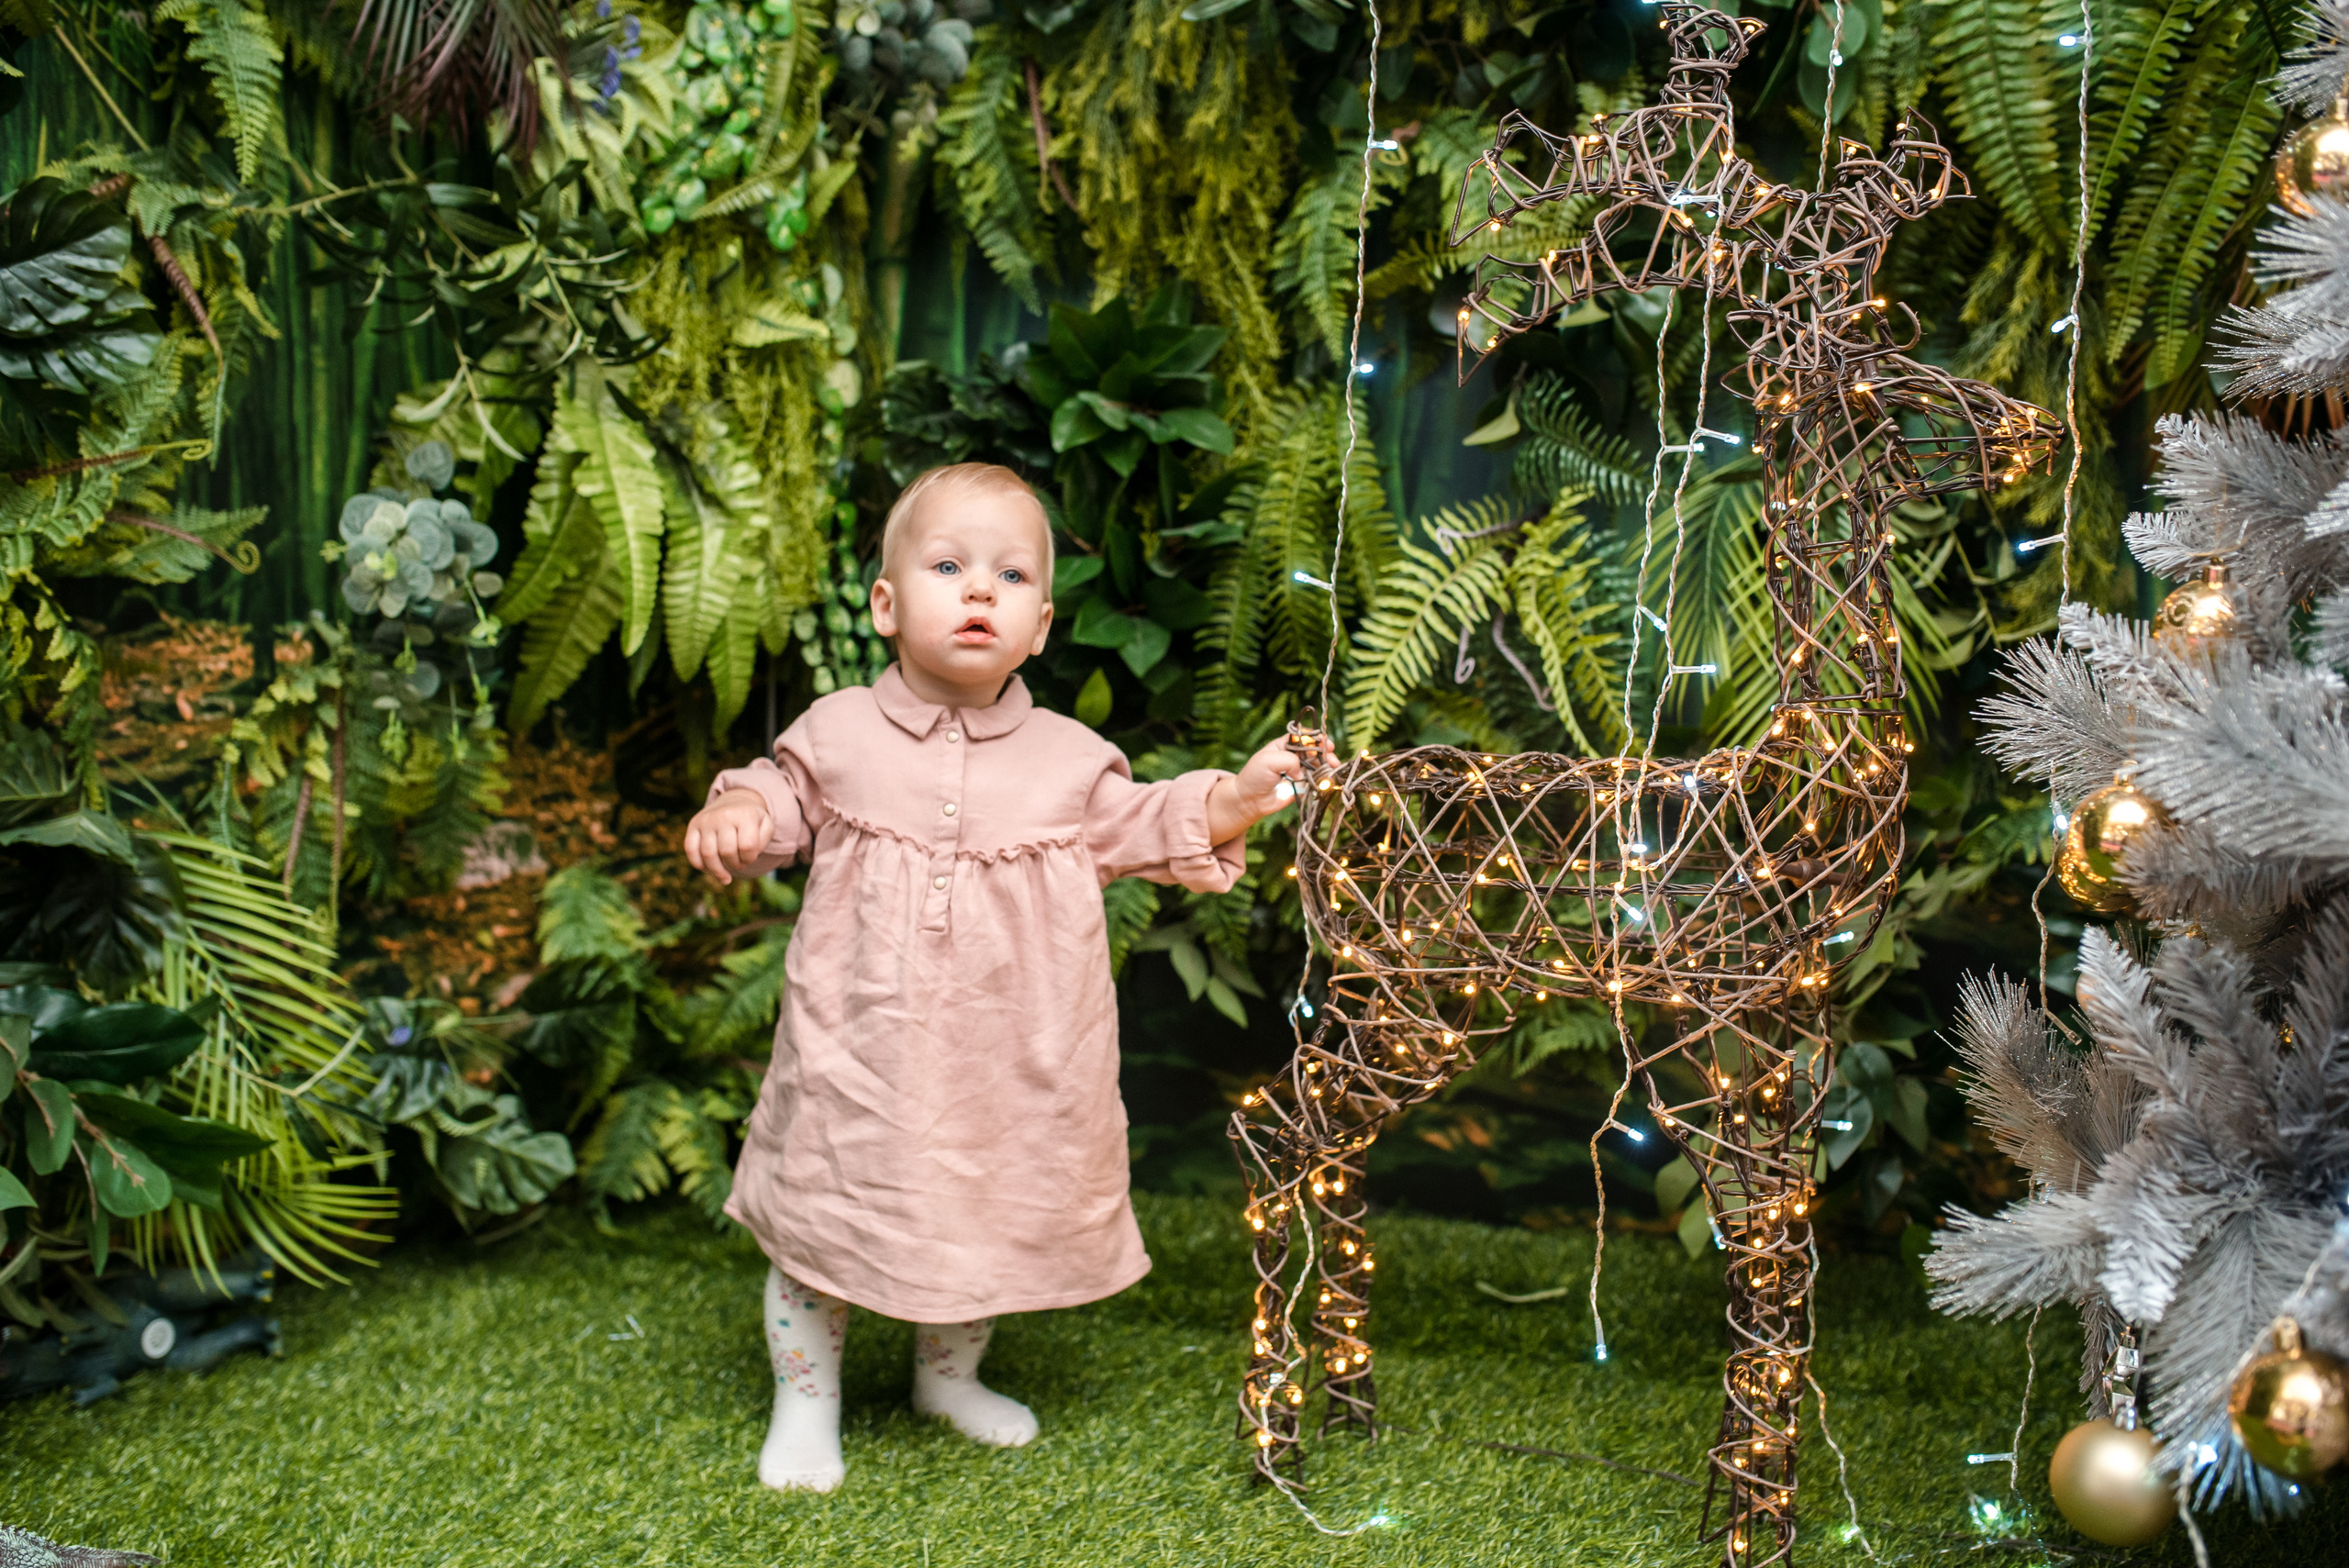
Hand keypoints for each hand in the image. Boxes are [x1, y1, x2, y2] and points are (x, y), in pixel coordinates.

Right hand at [684, 788, 773, 885]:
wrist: (734, 802)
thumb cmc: (751, 821)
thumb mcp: (766, 826)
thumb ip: (762, 842)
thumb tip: (746, 855)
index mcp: (745, 815)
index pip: (747, 847)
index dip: (750, 859)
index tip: (750, 858)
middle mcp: (724, 815)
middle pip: (727, 852)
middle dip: (735, 865)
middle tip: (739, 864)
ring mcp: (706, 819)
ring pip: (708, 854)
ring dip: (717, 871)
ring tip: (725, 875)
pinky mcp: (693, 825)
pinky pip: (690, 850)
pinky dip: (699, 865)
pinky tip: (709, 869)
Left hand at [1206, 732, 1336, 843]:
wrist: (1250, 800)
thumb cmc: (1255, 776)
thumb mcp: (1269, 760)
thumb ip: (1289, 760)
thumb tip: (1302, 772)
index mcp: (1284, 745)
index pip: (1303, 737)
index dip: (1315, 738)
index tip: (1325, 743)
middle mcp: (1293, 756)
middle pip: (1314, 751)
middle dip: (1325, 753)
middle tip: (1332, 758)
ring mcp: (1298, 771)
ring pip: (1318, 766)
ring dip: (1327, 766)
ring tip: (1333, 769)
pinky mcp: (1302, 786)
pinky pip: (1316, 781)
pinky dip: (1323, 780)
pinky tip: (1328, 781)